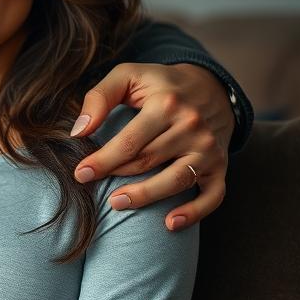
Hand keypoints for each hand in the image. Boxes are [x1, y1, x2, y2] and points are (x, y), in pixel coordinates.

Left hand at [69, 62, 232, 229]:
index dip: (102, 160)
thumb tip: (79, 132)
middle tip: (91, 187)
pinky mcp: (220, 166)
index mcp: (167, 104)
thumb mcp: (128, 76)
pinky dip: (194, 213)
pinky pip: (213, 195)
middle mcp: (192, 126)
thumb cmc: (158, 85)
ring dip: (146, 196)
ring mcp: (209, 148)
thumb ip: (99, 98)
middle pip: (148, 161)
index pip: (130, 141)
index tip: (80, 173)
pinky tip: (169, 224)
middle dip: (116, 176)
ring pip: (176, 180)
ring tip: (117, 204)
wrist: (209, 87)